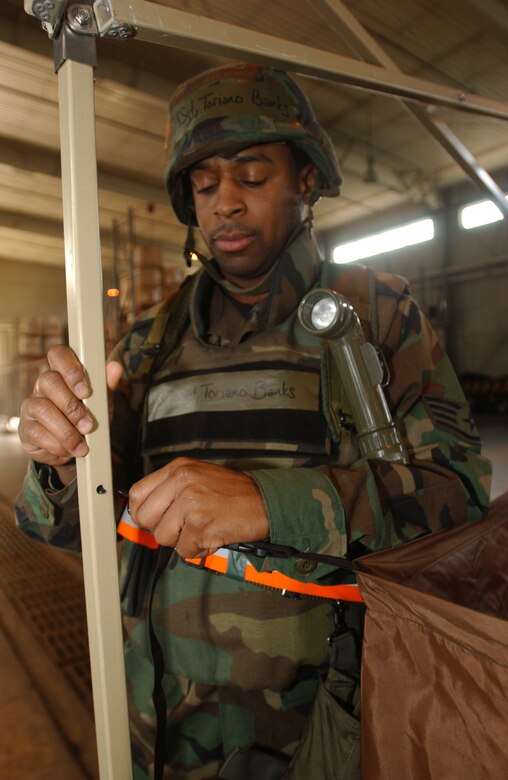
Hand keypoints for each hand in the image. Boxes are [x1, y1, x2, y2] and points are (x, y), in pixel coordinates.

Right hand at [18, 345, 122, 479]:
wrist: (72, 449)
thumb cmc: (84, 418)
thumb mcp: (100, 403)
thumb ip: (106, 386)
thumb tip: (115, 367)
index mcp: (62, 373)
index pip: (58, 355)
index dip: (70, 369)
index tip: (86, 391)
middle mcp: (43, 386)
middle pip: (48, 380)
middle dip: (71, 405)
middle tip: (88, 425)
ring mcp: (31, 406)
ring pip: (43, 408)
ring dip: (66, 430)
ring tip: (82, 444)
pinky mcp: (26, 429)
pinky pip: (37, 432)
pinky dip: (57, 444)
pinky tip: (68, 450)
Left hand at [128, 458, 269, 557]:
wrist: (266, 502)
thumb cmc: (235, 493)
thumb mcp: (198, 477)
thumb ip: (171, 490)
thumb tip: (146, 514)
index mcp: (179, 468)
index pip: (138, 493)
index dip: (142, 512)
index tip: (153, 520)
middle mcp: (182, 481)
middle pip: (145, 517)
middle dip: (160, 529)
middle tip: (179, 529)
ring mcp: (190, 503)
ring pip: (163, 537)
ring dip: (182, 541)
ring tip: (202, 529)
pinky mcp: (200, 525)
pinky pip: (184, 550)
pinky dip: (198, 550)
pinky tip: (212, 536)